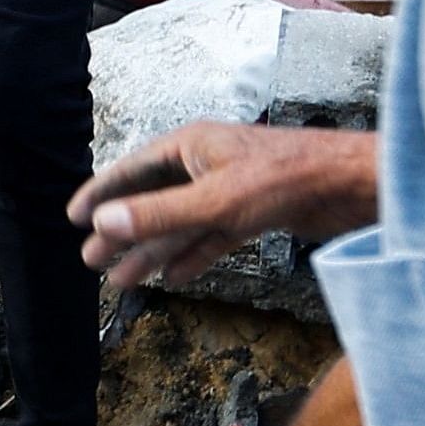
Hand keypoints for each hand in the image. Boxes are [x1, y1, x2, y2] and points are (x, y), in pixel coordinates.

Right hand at [67, 121, 382, 291]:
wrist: (352, 185)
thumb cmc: (287, 179)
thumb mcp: (214, 202)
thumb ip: (158, 215)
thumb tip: (102, 224)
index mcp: (191, 146)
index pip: (132, 170)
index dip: (100, 193)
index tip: (73, 216)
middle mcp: (206, 165)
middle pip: (152, 200)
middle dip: (121, 231)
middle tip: (91, 259)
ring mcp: (230, 190)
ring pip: (180, 224)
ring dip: (152, 251)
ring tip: (122, 279)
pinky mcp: (254, 213)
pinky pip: (211, 237)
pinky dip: (191, 256)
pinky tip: (172, 277)